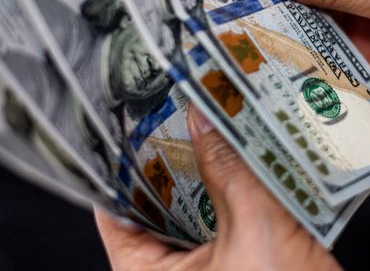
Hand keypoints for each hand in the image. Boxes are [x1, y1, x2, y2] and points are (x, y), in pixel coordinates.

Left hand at [95, 106, 339, 270]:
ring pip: (193, 209)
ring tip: (212, 128)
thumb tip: (206, 117)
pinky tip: (245, 160)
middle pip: (156, 204)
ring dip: (207, 172)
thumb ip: (230, 168)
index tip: (135, 121)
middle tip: (181, 113)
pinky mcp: (233, 265)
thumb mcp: (255, 231)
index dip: (123, 162)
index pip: (114, 210)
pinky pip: (222, 219)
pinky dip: (232, 190)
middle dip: (172, 159)